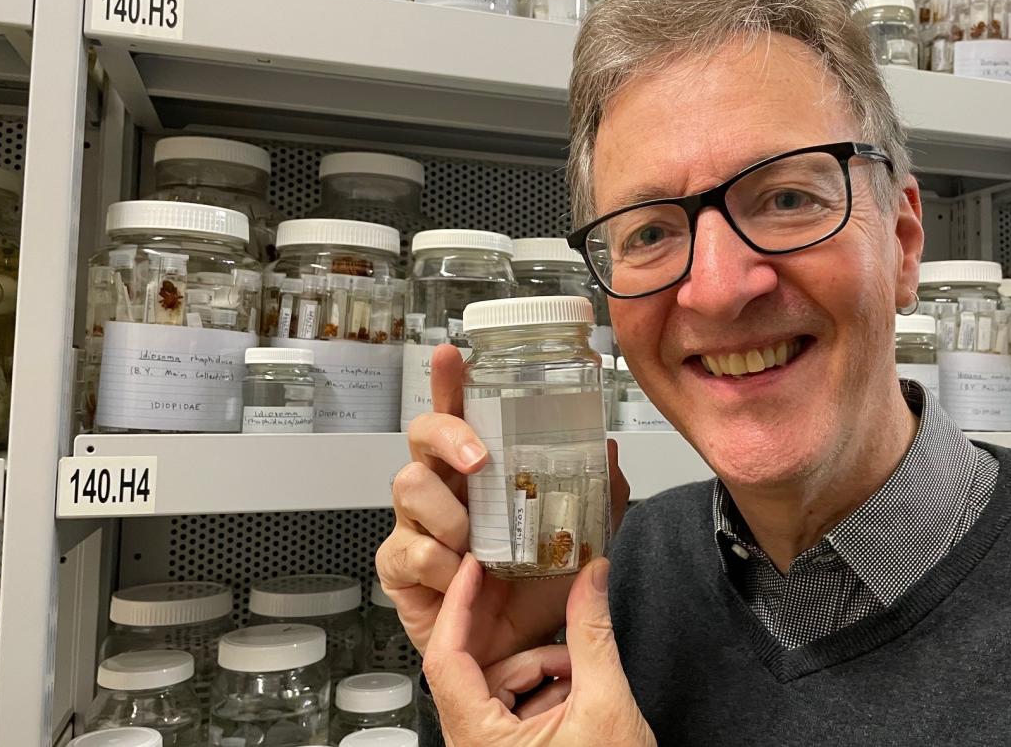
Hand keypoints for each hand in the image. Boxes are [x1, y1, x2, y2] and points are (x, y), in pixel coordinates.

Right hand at [376, 343, 629, 660]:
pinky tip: (461, 575)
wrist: (520, 655)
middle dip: (447, 436)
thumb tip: (609, 447)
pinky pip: (408, 550)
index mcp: (480, 470)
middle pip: (421, 435)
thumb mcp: (583, 537)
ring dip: (449, 513)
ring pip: (408, 486)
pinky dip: (440, 564)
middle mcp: (443, 488)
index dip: (451, 381)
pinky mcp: (402, 566)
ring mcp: (417, 525)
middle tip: (479, 460)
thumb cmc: (539, 590)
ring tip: (476, 542)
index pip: (461, 413)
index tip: (452, 355)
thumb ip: (601, 493)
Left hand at [425, 554, 655, 746]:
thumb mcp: (605, 704)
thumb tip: (591, 579)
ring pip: (503, 687)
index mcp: (479, 739)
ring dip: (546, 674)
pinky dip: (549, 694)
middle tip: (565, 644)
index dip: (459, 607)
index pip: (445, 658)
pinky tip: (580, 701)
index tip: (474, 571)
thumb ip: (593, 634)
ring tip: (584, 686)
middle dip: (532, 654)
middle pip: (482, 671)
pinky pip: (516, 707)